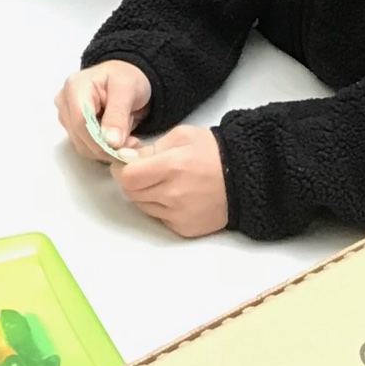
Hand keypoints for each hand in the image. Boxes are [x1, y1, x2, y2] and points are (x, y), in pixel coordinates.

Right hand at [55, 60, 151, 160]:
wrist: (125, 76)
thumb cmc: (126, 76)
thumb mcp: (128, 89)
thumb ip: (118, 115)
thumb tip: (111, 142)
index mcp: (75, 87)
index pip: (81, 122)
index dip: (100, 141)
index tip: (122, 149)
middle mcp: (65, 103)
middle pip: (80, 137)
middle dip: (107, 146)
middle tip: (133, 144)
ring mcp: (67, 117)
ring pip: (83, 146)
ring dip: (108, 149)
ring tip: (129, 139)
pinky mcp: (73, 128)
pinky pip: (87, 147)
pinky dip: (105, 149)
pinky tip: (120, 140)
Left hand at [113, 124, 228, 237]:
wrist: (243, 177)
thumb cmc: (211, 151)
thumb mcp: (181, 136)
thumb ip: (151, 148)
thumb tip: (125, 158)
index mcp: (172, 166)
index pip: (128, 177)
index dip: (122, 169)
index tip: (126, 162)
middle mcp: (173, 194)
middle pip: (131, 193)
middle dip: (132, 181)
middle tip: (144, 171)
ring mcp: (178, 215)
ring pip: (143, 206)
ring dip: (145, 194)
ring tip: (163, 181)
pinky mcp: (183, 229)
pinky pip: (158, 218)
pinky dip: (160, 207)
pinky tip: (175, 195)